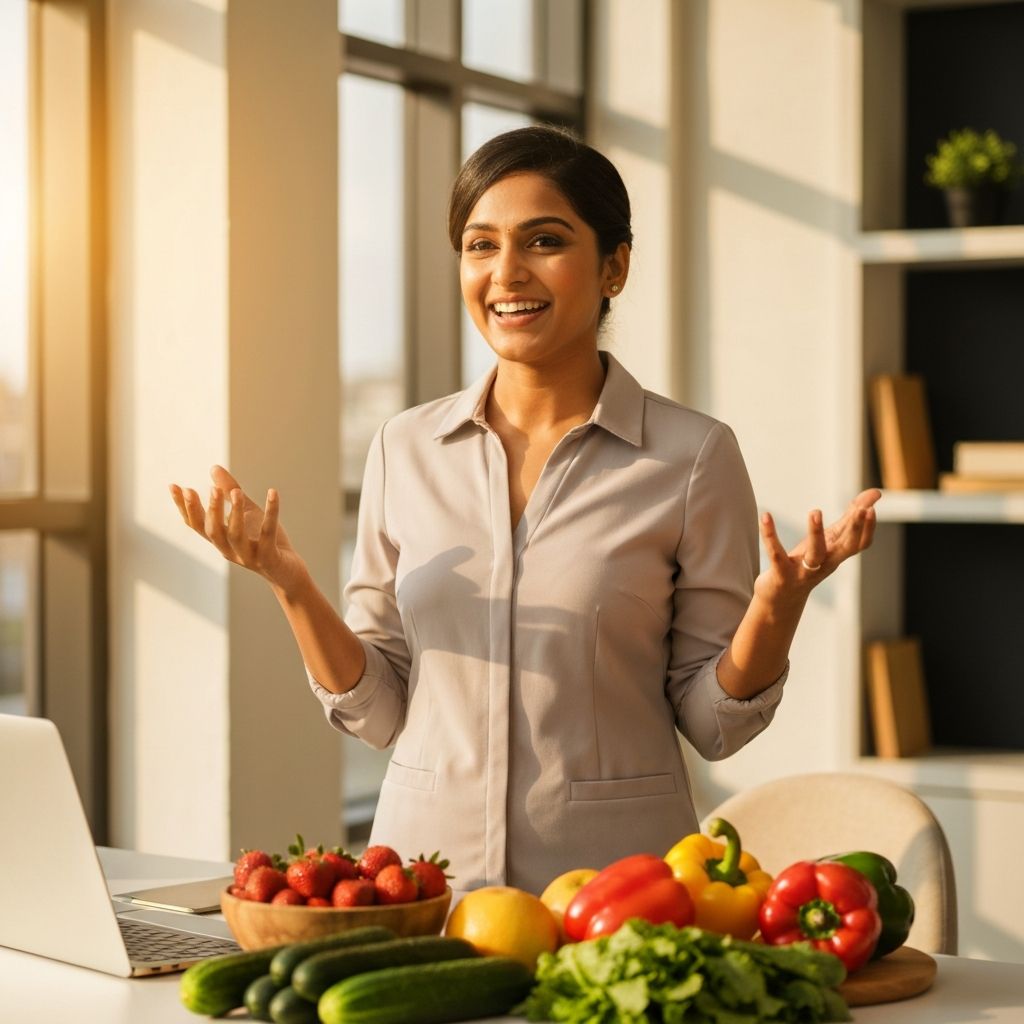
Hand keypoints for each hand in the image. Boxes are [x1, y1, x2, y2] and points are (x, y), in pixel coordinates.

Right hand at [168, 465, 307, 594]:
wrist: (288, 572)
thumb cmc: (264, 541)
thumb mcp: (247, 512)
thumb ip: (230, 492)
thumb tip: (213, 467)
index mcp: (221, 540)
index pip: (196, 524)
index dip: (184, 507)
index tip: (174, 486)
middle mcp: (230, 550)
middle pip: (213, 531)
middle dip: (210, 510)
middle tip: (211, 489)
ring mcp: (249, 556)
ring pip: (236, 536)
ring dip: (234, 513)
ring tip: (237, 492)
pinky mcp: (269, 557)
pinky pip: (268, 533)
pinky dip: (271, 512)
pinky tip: (273, 492)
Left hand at [754, 488, 880, 604]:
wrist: (782, 600)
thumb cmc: (808, 565)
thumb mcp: (829, 541)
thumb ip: (849, 518)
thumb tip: (875, 494)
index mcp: (836, 555)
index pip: (859, 544)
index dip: (868, 528)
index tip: (871, 508)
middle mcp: (824, 564)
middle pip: (846, 548)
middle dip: (856, 529)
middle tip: (863, 510)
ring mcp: (804, 571)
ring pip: (815, 553)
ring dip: (816, 532)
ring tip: (815, 511)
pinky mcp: (782, 575)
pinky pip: (776, 554)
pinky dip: (770, 535)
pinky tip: (765, 516)